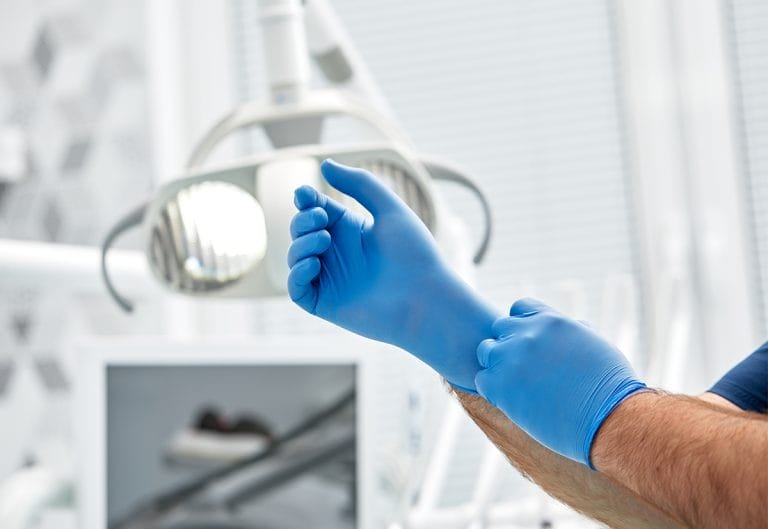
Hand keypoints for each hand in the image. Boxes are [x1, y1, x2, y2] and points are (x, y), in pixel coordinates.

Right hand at [287, 159, 497, 391]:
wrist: (427, 300)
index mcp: (352, 231)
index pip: (317, 210)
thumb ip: (360, 184)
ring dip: (300, 244)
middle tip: (321, 218)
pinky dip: (297, 274)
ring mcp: (331, 280)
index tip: (304, 194)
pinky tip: (314, 263)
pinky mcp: (326, 304)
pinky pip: (297, 289)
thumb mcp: (389, 209)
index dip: (306, 200)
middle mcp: (338, 255)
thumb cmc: (415, 254)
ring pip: (295, 257)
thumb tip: (325, 164)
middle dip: (302, 221)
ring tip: (322, 240)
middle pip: (302, 231)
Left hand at [474, 298, 645, 466]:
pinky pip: (482, 380)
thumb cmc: (611, 387)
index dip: (522, 325)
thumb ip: (575, 332)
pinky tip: (512, 401)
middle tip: (522, 368)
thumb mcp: (595, 345)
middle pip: (499, 328)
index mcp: (551, 321)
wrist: (610, 418)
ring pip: (485, 351)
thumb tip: (575, 326)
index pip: (520, 308)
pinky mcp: (500, 385)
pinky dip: (492, 390)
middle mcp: (528, 334)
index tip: (530, 344)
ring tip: (515, 385)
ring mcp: (511, 358)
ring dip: (496, 365)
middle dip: (507, 344)